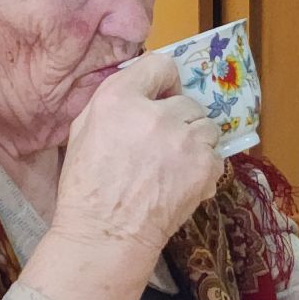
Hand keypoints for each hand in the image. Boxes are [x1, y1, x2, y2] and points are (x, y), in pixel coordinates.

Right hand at [47, 52, 220, 255]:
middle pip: (187, 100)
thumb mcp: (82, 131)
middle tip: (163, 142)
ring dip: (195, 140)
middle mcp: (156, 113)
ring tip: (175, 162)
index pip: (160, 64)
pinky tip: (183, 180)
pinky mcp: (204, 166)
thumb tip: (143, 91)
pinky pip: (216, 155)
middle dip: (178, 118)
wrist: (106, 235)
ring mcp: (184, 140)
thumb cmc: (87, 187)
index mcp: (119, 99)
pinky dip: (204, 166)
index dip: (163, 82)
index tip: (160, 98)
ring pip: (207, 126)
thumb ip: (113, 102)